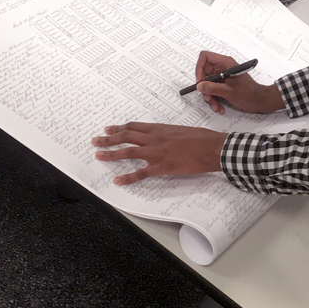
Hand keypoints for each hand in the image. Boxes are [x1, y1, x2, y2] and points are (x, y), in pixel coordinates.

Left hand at [91, 122, 227, 184]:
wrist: (212, 147)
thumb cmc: (202, 137)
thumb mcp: (182, 130)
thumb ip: (168, 133)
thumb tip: (162, 137)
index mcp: (160, 128)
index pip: (134, 127)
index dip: (119, 128)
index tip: (108, 129)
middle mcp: (154, 138)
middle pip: (126, 137)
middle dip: (108, 139)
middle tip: (95, 140)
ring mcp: (157, 153)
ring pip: (128, 152)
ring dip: (111, 154)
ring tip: (98, 155)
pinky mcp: (162, 167)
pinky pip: (141, 173)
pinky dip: (128, 177)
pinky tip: (118, 180)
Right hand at [195, 51, 285, 114]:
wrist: (260, 102)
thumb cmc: (249, 94)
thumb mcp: (228, 92)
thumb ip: (212, 88)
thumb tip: (199, 86)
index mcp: (226, 63)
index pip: (205, 57)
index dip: (199, 68)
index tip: (200, 82)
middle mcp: (223, 68)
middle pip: (205, 73)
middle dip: (205, 87)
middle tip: (208, 98)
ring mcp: (224, 76)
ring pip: (208, 84)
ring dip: (210, 97)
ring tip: (216, 107)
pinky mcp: (224, 85)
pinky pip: (214, 90)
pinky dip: (215, 99)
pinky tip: (220, 108)